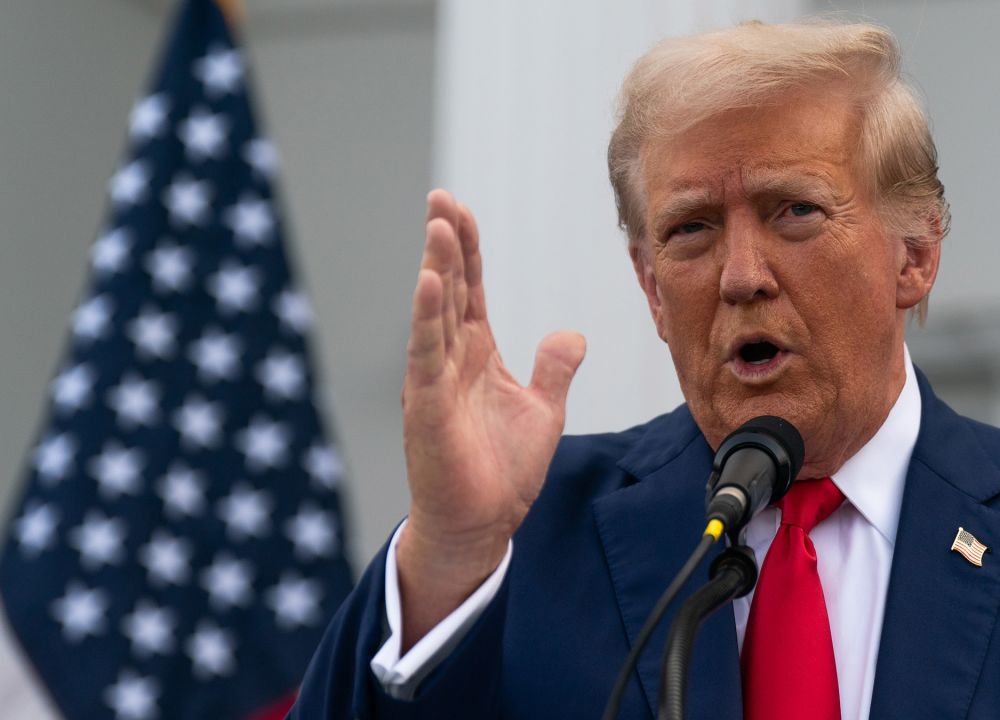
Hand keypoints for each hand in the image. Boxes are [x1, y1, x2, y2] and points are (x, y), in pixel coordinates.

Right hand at [395, 190, 585, 646]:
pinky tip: (429, 281)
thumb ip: (554, 368)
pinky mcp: (426, 407)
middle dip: (446, 243)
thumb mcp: (543, 410)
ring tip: (438, 225)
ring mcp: (434, 380)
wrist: (482, 524)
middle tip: (441, 198)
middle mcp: (449, 360)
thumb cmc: (502, 471)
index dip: (468, 250)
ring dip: (437, 267)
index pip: (470, 290)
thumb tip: (571, 334)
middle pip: (448, 289)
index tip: (460, 209)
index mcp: (475, 355)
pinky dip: (426, 317)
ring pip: (434, 313)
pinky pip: (426, 354)